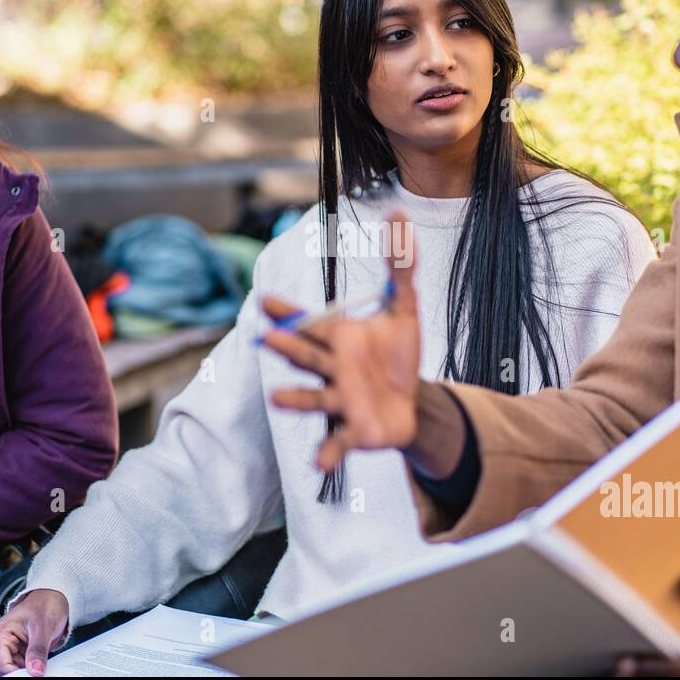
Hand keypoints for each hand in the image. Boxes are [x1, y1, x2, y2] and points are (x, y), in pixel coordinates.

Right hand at [0, 588, 69, 675]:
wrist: (53, 599)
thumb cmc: (45, 605)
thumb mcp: (43, 627)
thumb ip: (38, 650)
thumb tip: (35, 671)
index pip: (1, 665)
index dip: (16, 674)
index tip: (32, 675)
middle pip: (4, 670)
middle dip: (21, 673)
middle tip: (38, 670)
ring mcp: (7, 648)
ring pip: (12, 671)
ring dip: (26, 672)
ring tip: (40, 664)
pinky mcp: (17, 653)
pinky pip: (20, 667)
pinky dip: (29, 669)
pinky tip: (39, 664)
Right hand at [261, 210, 421, 471]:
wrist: (415, 402)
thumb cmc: (399, 355)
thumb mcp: (405, 310)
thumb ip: (400, 268)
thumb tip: (399, 216)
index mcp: (340, 339)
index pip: (311, 323)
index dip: (289, 313)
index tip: (265, 300)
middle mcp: (333, 370)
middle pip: (307, 357)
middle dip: (289, 348)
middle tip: (268, 338)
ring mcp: (340, 401)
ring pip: (315, 398)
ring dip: (297, 400)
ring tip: (278, 400)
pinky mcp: (354, 431)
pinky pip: (337, 442)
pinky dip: (327, 452)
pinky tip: (317, 463)